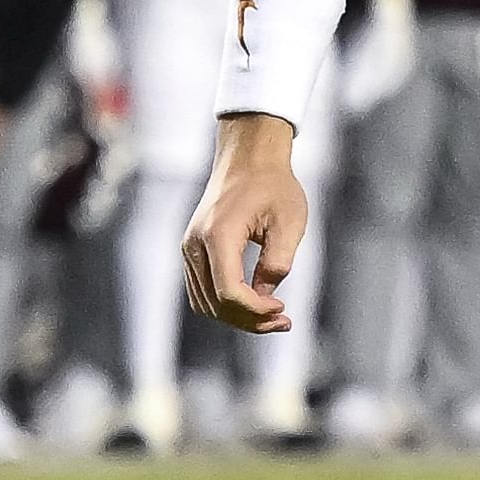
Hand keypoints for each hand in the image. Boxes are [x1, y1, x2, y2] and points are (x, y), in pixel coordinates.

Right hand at [182, 114, 308, 333]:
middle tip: (283, 321)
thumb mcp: (289, 222)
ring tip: (272, 317)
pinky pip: (203, 291)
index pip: (229, 292)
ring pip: (205, 303)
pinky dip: (226, 304)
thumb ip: (278, 263)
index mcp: (218, 235)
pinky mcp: (193, 250)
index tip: (283, 309)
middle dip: (249, 320)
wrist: (248, 158)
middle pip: (215, 303)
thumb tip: (265, 296)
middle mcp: (195, 244)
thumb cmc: (273, 185)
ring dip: (237, 316)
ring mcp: (190, 248)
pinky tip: (254, 303)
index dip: (256, 311)